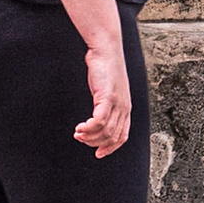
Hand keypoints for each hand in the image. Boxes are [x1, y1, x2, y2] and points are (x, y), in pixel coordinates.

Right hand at [74, 39, 131, 157]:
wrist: (106, 49)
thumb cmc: (104, 67)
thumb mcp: (107, 89)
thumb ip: (105, 103)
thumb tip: (97, 117)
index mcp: (126, 108)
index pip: (122, 137)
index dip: (110, 148)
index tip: (97, 153)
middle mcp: (124, 108)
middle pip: (112, 137)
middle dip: (95, 143)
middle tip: (80, 138)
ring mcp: (117, 103)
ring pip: (105, 131)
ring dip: (89, 136)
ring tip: (78, 133)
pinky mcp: (108, 97)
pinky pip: (99, 121)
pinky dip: (89, 128)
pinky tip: (80, 127)